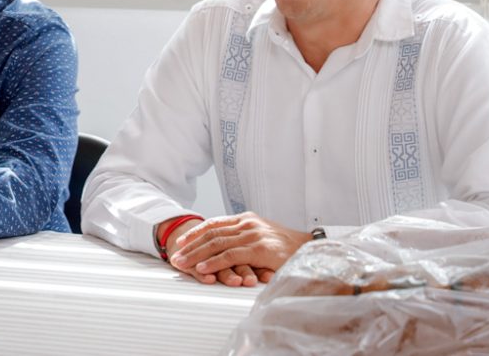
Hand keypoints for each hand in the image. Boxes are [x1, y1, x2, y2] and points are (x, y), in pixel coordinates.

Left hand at [167, 212, 311, 285]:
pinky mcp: (259, 248)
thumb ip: (245, 242)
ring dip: (196, 255)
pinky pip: (230, 255)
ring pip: (217, 243)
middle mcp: (248, 224)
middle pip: (211, 233)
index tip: (182, 242)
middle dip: (190, 245)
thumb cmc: (289, 248)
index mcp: (247, 219)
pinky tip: (202, 268)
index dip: (196, 232)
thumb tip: (225, 253)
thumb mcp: (264, 239)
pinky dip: (213, 262)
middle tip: (175, 256)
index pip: (215, 223)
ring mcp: (253, 234)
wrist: (312, 248)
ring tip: (182, 263)